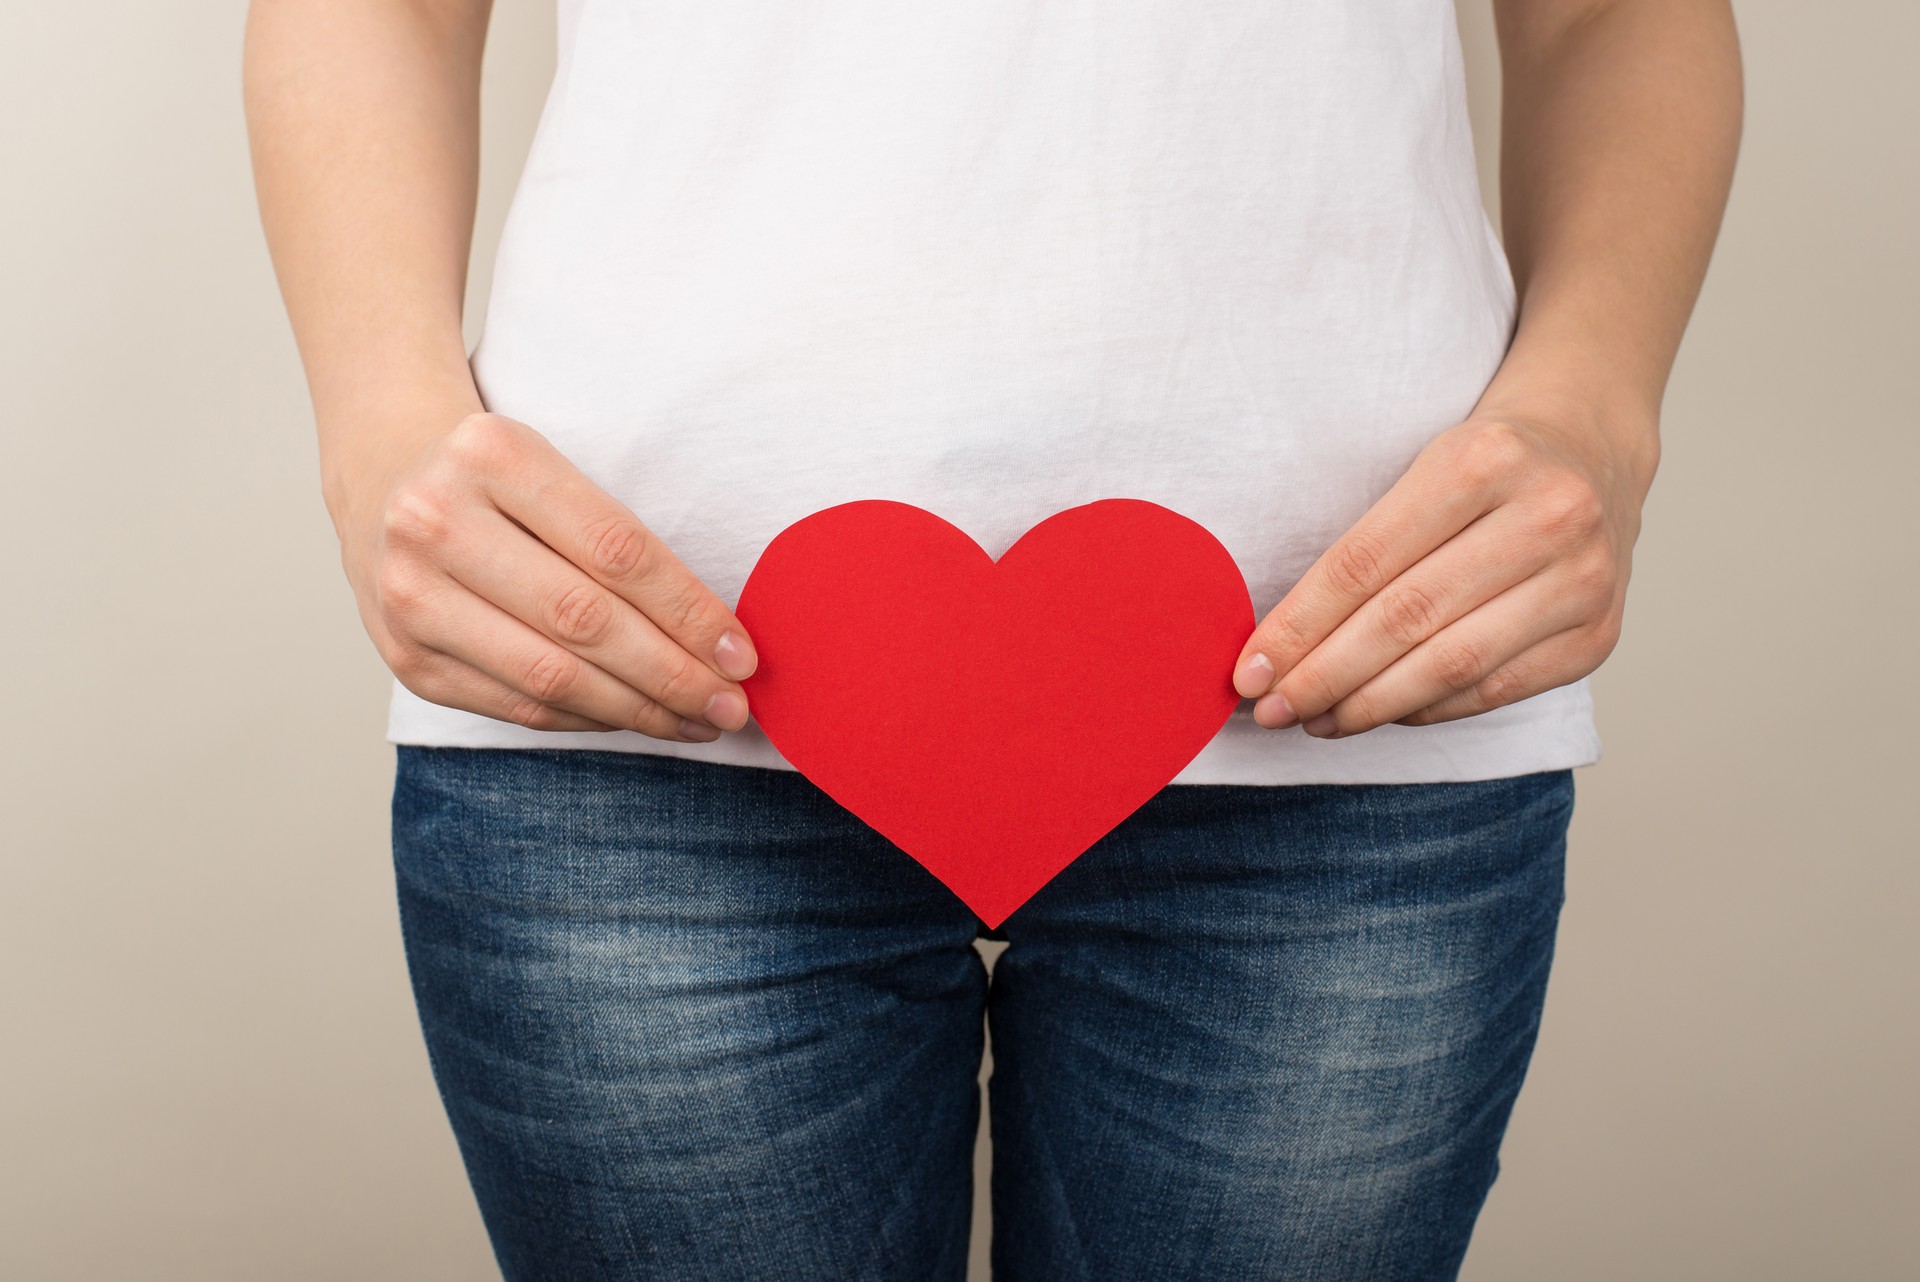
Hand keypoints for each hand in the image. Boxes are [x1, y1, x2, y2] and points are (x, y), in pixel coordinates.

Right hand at [336, 411, 756, 740]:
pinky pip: (518, 705)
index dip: (688, 611)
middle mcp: (435, 522)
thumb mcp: (553, 469)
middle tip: (731, 704)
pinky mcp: (406, 660)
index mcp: (490, 455)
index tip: (741, 654)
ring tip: (696, 720)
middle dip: (673, 674)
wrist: (385, 481)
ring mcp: (410, 596)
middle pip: (584, 620)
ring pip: (550, 676)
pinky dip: (589, 718)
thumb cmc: (500, 481)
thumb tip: (718, 638)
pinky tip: (635, 717)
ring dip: (638, 709)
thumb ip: (621, 542)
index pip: (615, 550)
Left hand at [1231, 413, 1652, 736]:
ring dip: (1367, 705)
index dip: (1299, 626)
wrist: (1592, 453)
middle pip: (1405, 620)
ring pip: (1449, 666)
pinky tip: (1380, 712)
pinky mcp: (1598, 636)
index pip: (1364, 562)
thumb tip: (1276, 647)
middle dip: (1324, 675)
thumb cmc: (1484, 467)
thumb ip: (1361, 551)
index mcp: (1482, 460)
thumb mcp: (1422, 468)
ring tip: (1317, 719)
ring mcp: (1583, 580)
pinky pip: (1492, 691)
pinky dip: (1424, 709)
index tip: (1250, 671)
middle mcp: (1547, 516)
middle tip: (1273, 708)